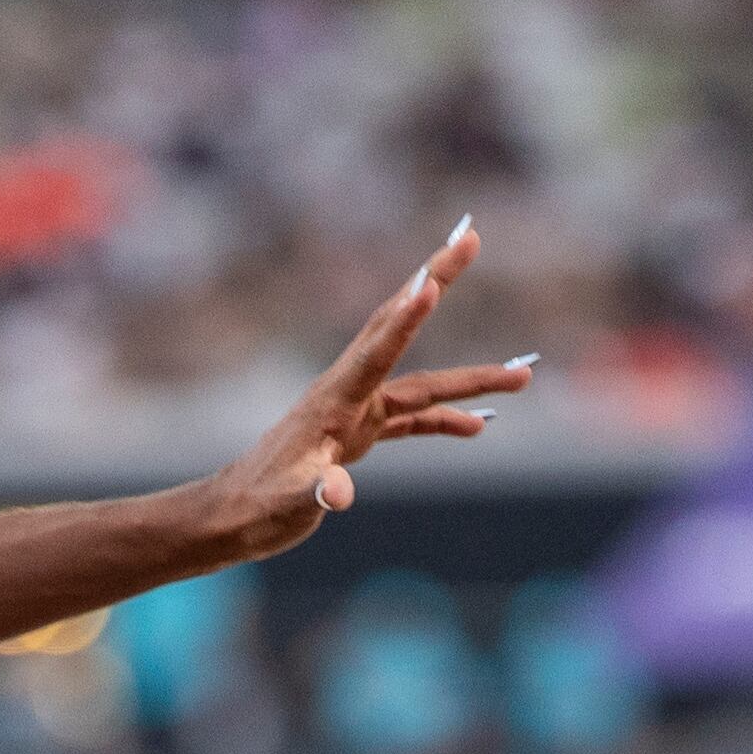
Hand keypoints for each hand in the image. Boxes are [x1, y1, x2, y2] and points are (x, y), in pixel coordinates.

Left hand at [173, 219, 533, 569]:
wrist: (229, 518)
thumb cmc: (255, 509)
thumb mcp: (288, 505)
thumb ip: (316, 494)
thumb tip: (340, 496)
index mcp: (333, 401)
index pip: (377, 350)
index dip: (407, 317)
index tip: (432, 280)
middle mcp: (348, 393)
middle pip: (400, 327)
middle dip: (438, 280)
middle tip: (471, 235)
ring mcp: (355, 411)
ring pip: (421, 381)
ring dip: (470, 378)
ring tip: (523, 376)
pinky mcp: (358, 434)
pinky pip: (411, 418)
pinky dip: (445, 420)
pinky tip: (477, 428)